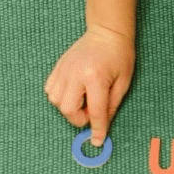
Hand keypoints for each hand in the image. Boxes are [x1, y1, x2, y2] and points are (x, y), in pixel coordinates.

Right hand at [45, 25, 134, 146]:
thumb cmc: (120, 56)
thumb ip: (111, 105)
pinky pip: (50, 89)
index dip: (97, 129)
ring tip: (82, 100)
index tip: (97, 141)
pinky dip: (59, 97)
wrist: (107, 32)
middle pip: (67, 109)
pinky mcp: (58, 67)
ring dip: (68, 108)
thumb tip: (102, 126)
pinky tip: (73, 93)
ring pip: (55, 100)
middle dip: (79, 118)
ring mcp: (64, 69)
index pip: (94, 111)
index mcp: (95, 77)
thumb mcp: (123, 82)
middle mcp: (76, 74)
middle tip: (90, 112)